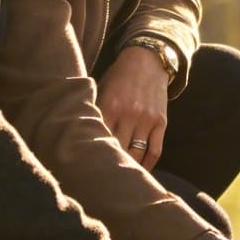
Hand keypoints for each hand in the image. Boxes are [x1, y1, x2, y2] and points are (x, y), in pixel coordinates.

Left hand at [97, 44, 170, 168]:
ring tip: (120, 179)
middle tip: (102, 180)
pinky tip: (141, 172)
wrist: (148, 59)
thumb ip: (93, 111)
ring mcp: (146, 119)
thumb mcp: (101, 89)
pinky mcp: (161, 122)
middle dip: (110, 165)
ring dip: (129, 168)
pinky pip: (155, 150)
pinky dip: (148, 165)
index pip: (99, 139)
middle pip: (118, 150)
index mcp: (109, 106)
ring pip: (136, 154)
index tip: (87, 169)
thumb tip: (78, 137)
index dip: (94, 155)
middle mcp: (129, 114)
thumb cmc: (118, 77)